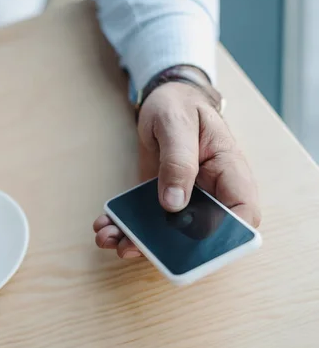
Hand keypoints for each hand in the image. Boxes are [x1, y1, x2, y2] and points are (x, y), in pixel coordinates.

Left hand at [94, 82, 260, 257]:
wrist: (164, 99)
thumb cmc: (180, 105)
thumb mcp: (177, 124)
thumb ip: (178, 162)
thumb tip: (174, 203)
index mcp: (228, 172)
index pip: (242, 213)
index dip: (227, 238)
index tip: (193, 249)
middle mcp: (210, 192)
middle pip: (200, 234)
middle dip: (166, 248)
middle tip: (131, 247)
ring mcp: (185, 199)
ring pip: (168, 234)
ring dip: (138, 241)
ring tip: (109, 238)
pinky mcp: (160, 198)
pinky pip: (147, 221)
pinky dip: (125, 227)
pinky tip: (106, 226)